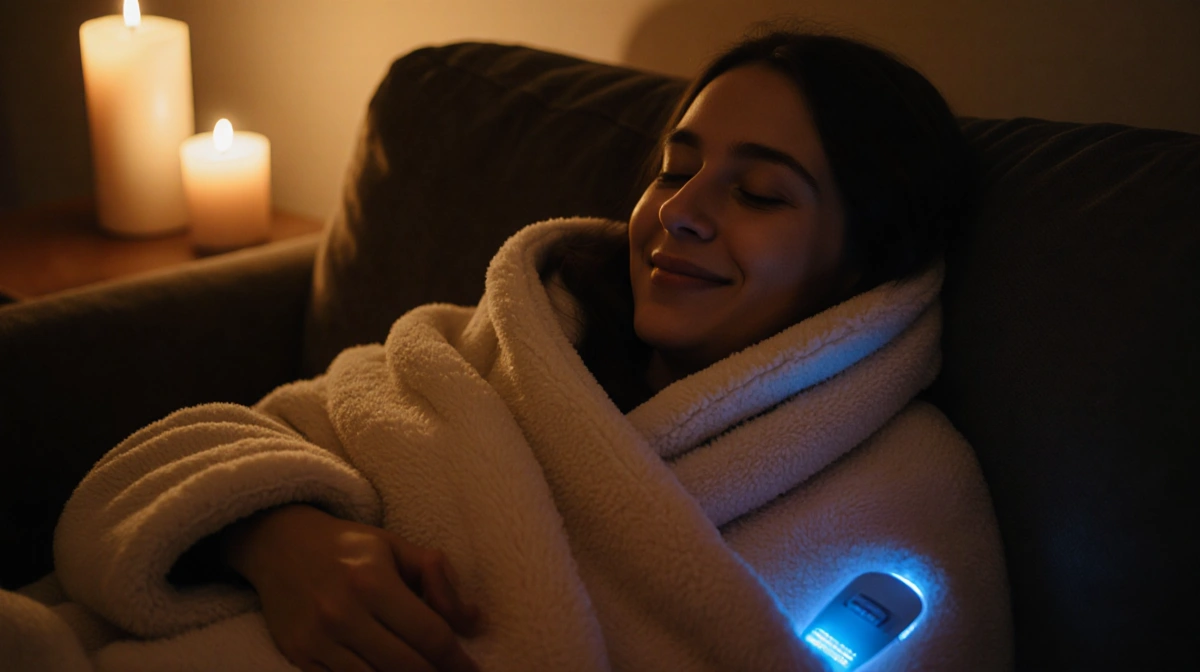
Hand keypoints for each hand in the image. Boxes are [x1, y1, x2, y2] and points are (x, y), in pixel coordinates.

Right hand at [222, 504, 480, 671]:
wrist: (279, 545)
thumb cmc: (348, 546)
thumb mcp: (396, 546)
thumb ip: (438, 578)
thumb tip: (474, 620)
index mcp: (372, 581)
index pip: (429, 635)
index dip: (457, 659)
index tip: (472, 669)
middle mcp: (343, 614)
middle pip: (407, 666)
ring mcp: (317, 640)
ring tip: (423, 671)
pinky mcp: (299, 657)